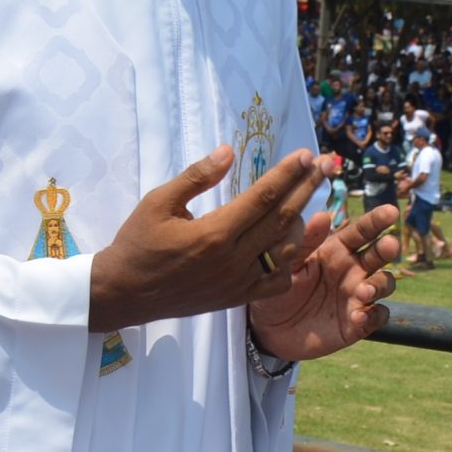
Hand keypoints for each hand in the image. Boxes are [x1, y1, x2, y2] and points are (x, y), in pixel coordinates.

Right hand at [88, 145, 322, 332]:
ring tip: (314, 198)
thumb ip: (196, 177)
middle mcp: (233, 260)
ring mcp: (239, 283)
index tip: (305, 155)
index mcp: (213, 234)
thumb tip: (228, 152)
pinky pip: (278, 281)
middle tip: (326, 166)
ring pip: (287, 251)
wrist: (125, 293)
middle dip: (307, 189)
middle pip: (283, 219)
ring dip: (306, 222)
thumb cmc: (138, 242)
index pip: (263, 198)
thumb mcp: (158, 202)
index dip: (287, 175)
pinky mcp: (238, 299)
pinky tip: (294, 242)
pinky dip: (292, 261)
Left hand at [249, 201, 403, 362]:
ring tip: (362, 291)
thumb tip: (322, 215)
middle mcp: (352, 271)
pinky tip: (358, 316)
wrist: (269, 330)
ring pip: (385, 283)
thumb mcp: (286, 265)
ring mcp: (357, 297)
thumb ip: (304, 243)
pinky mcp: (357, 323)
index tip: (391, 211)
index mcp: (336, 251)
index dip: (376, 221)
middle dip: (388, 248)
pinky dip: (373, 315)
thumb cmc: (278, 290)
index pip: (360, 232)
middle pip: (380, 255)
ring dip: (379, 285)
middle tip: (389, 245)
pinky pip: (377, 316)